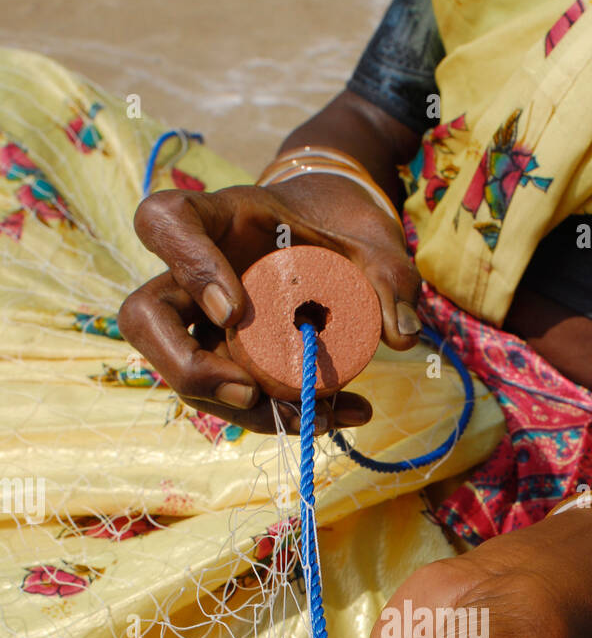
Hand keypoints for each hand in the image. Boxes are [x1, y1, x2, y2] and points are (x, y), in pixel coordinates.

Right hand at [118, 174, 420, 433]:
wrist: (342, 245)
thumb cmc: (348, 234)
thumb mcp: (378, 249)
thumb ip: (393, 282)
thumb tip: (401, 337)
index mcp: (221, 220)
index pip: (165, 223)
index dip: (188, 267)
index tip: (235, 311)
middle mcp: (196, 274)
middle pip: (145, 317)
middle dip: (188, 368)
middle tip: (249, 392)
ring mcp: (203, 322)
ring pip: (183, 373)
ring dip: (240, 411)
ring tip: (312, 417)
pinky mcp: (226, 360)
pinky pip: (232, 398)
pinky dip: (280, 417)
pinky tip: (340, 417)